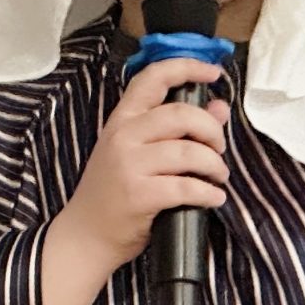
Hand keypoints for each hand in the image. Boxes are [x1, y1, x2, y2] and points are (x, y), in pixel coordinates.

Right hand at [52, 57, 228, 272]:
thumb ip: (175, 130)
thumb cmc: (112, 194)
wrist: (85, 236)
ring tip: (217, 177)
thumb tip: (219, 108)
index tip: (213, 73)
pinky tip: (212, 198)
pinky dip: (209, 193)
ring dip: (214, 165)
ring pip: (189, 152)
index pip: (152, 79)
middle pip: (181, 114)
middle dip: (212, 131)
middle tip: (218, 149)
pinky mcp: (138, 195)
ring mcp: (129, 165)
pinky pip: (187, 187)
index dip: (186, 68)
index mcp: (122, 120)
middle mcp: (123, 137)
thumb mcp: (137, 154)